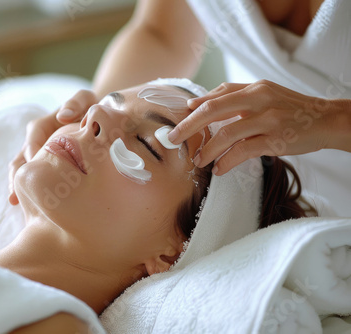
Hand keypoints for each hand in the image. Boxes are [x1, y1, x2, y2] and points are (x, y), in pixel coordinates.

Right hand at [8, 89, 97, 204]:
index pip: (34, 133)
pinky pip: (37, 181)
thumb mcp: (86, 100)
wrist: (101, 122)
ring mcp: (41, 156)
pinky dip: (31, 192)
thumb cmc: (93, 110)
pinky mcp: (48, 169)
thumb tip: (62, 116)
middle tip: (17, 191)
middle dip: (18, 173)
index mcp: (46, 124)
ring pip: (24, 170)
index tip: (35, 160)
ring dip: (17, 185)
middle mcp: (39, 142)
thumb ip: (75, 102)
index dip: (33, 146)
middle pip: (22, 156)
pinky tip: (31, 207)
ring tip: (14, 201)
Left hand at [168, 80, 337, 174]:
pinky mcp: (275, 139)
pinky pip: (242, 152)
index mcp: (254, 88)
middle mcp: (258, 100)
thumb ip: (238, 98)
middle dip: (188, 126)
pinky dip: (226, 161)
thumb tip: (202, 104)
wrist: (326, 119)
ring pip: (226, 134)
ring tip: (198, 160)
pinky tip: (219, 169)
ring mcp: (267, 119)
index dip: (195, 106)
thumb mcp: (266, 95)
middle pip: (212, 110)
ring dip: (207, 150)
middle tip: (173, 139)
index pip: (217, 94)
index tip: (180, 117)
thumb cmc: (291, 109)